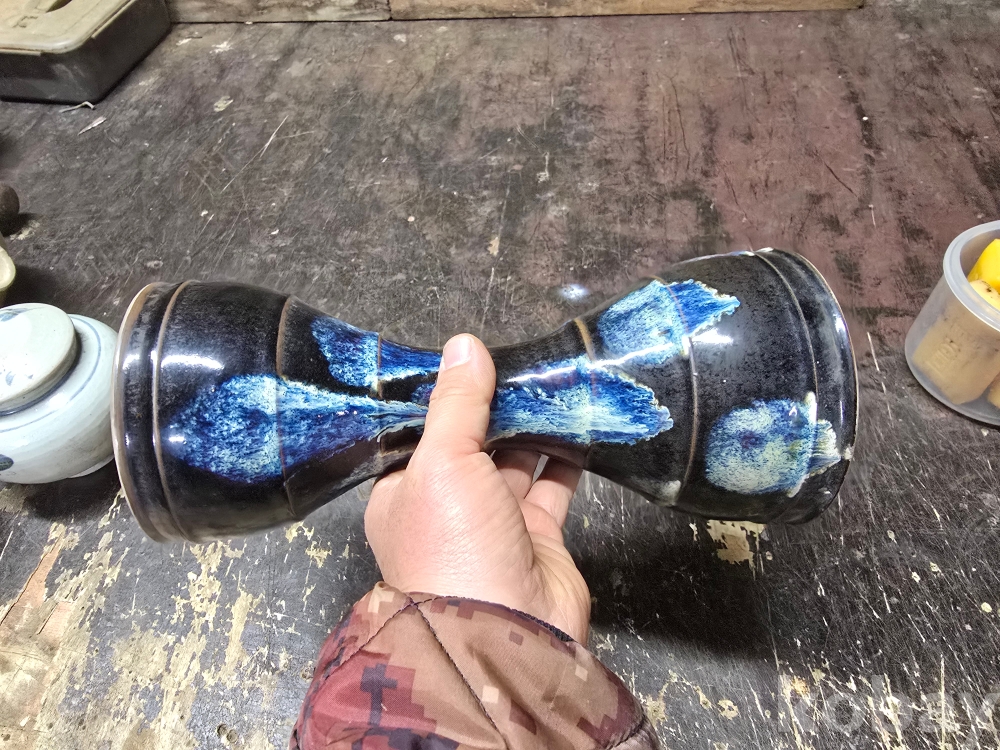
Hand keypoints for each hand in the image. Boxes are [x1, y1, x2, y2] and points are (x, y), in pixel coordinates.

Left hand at [365, 334, 590, 641]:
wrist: (506, 633)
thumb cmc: (453, 547)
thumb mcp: (441, 462)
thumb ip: (456, 404)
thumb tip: (464, 345)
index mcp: (403, 491)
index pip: (421, 431)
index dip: (444, 394)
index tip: (469, 354)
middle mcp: (447, 505)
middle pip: (472, 440)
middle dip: (495, 404)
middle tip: (521, 357)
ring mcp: (494, 521)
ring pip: (515, 457)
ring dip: (533, 423)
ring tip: (553, 377)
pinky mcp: (538, 534)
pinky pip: (553, 483)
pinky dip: (566, 454)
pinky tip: (578, 419)